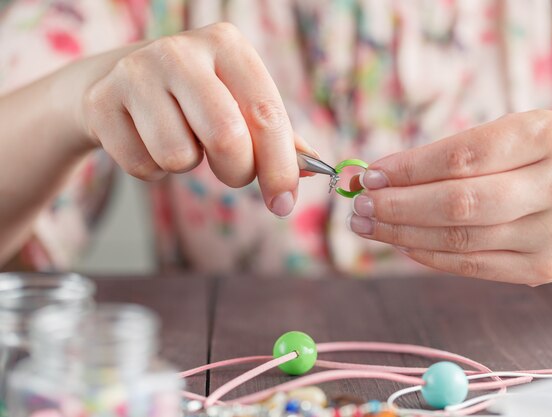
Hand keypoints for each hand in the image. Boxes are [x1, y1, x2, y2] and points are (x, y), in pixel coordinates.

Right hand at [78, 23, 314, 216]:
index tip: (283, 202)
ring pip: (179, 156)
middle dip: (236, 171)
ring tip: (181, 139)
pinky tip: (148, 139)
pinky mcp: (101, 102)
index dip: (280, 166)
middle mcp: (181, 50)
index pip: (266, 112)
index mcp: (227, 45)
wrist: (121, 81)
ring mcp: (135, 72)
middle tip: (231, 169)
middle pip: (226, 137)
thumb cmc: (196, 97)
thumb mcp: (239, 101)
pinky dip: (152, 169)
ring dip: (187, 165)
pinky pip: (143, 166)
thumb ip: (277, 134)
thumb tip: (314, 169)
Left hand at [347, 110, 551, 284]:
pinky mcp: (544, 269)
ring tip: (369, 225)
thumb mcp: (505, 139)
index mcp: (548, 136)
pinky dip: (428, 254)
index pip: (462, 156)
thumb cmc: (535, 160)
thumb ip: (445, 155)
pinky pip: (472, 265)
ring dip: (403, 234)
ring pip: (460, 238)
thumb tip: (376, 176)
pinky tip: (403, 243)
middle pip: (459, 202)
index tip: (370, 175)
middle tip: (359, 206)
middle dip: (398, 206)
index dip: (408, 169)